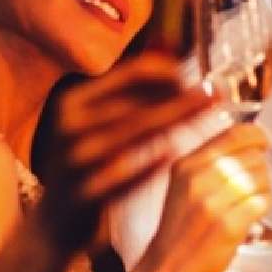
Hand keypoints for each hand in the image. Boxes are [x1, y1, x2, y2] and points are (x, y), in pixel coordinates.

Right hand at [39, 52, 215, 246]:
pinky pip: (126, 174)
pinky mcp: (85, 193)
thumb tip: (170, 46)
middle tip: (217, 92)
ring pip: (136, 134)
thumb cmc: (87, 167)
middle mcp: (69, 127)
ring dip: (177, 121)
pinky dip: (152, 163)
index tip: (199, 78)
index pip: (130, 73)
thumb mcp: (95, 124)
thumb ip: (128, 91)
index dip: (170, 72)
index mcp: (73, 102)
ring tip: (208, 114)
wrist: (54, 225)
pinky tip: (178, 154)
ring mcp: (75, 161)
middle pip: (139, 102)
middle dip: (183, 96)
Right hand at [129, 123, 271, 271]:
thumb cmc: (180, 231)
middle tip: (250, 187)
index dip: (256, 136)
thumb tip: (250, 142)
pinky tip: (251, 216)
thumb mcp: (183, 187)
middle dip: (260, 170)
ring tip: (248, 203)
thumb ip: (210, 164)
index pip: (234, 134)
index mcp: (186, 166)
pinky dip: (263, 207)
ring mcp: (213, 203)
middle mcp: (198, 180)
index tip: (263, 144)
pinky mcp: (228, 226)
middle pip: (253, 156)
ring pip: (261, 178)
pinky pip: (263, 201)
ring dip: (263, 189)